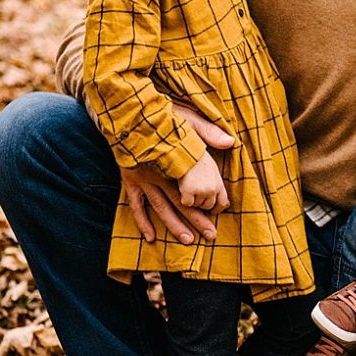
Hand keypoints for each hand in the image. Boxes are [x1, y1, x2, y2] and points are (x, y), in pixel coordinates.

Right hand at [118, 104, 236, 242]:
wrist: (126, 115)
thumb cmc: (158, 115)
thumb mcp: (185, 118)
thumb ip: (207, 131)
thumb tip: (230, 141)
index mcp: (174, 161)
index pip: (193, 188)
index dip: (206, 204)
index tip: (218, 216)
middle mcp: (159, 173)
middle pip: (180, 201)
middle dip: (196, 219)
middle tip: (210, 235)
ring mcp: (143, 179)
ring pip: (160, 206)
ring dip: (173, 225)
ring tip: (187, 240)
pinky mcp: (129, 180)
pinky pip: (135, 205)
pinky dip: (142, 221)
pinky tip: (150, 237)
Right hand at [178, 155, 229, 213]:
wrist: (185, 151)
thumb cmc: (197, 157)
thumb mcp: (212, 167)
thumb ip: (218, 184)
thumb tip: (228, 203)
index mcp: (219, 183)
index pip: (222, 203)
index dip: (217, 209)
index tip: (212, 211)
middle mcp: (212, 190)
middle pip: (208, 206)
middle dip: (201, 202)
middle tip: (195, 192)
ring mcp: (201, 192)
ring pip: (196, 205)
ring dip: (192, 199)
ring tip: (189, 186)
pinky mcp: (189, 193)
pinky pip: (186, 203)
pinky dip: (183, 198)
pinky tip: (182, 186)